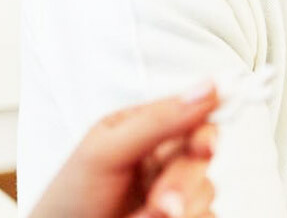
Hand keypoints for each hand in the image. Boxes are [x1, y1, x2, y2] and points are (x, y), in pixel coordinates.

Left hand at [29, 84, 218, 217]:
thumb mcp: (105, 152)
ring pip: (208, 187)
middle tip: (164, 203)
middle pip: (202, 154)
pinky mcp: (183, 213)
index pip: (194, 113)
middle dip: (185, 180)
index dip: (206, 125)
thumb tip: (205, 90)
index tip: (205, 144)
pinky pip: (209, 212)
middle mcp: (164, 156)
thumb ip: (157, 121)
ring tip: (148, 217)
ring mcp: (174, 188)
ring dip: (184, 206)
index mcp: (146, 127)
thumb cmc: (68, 201)